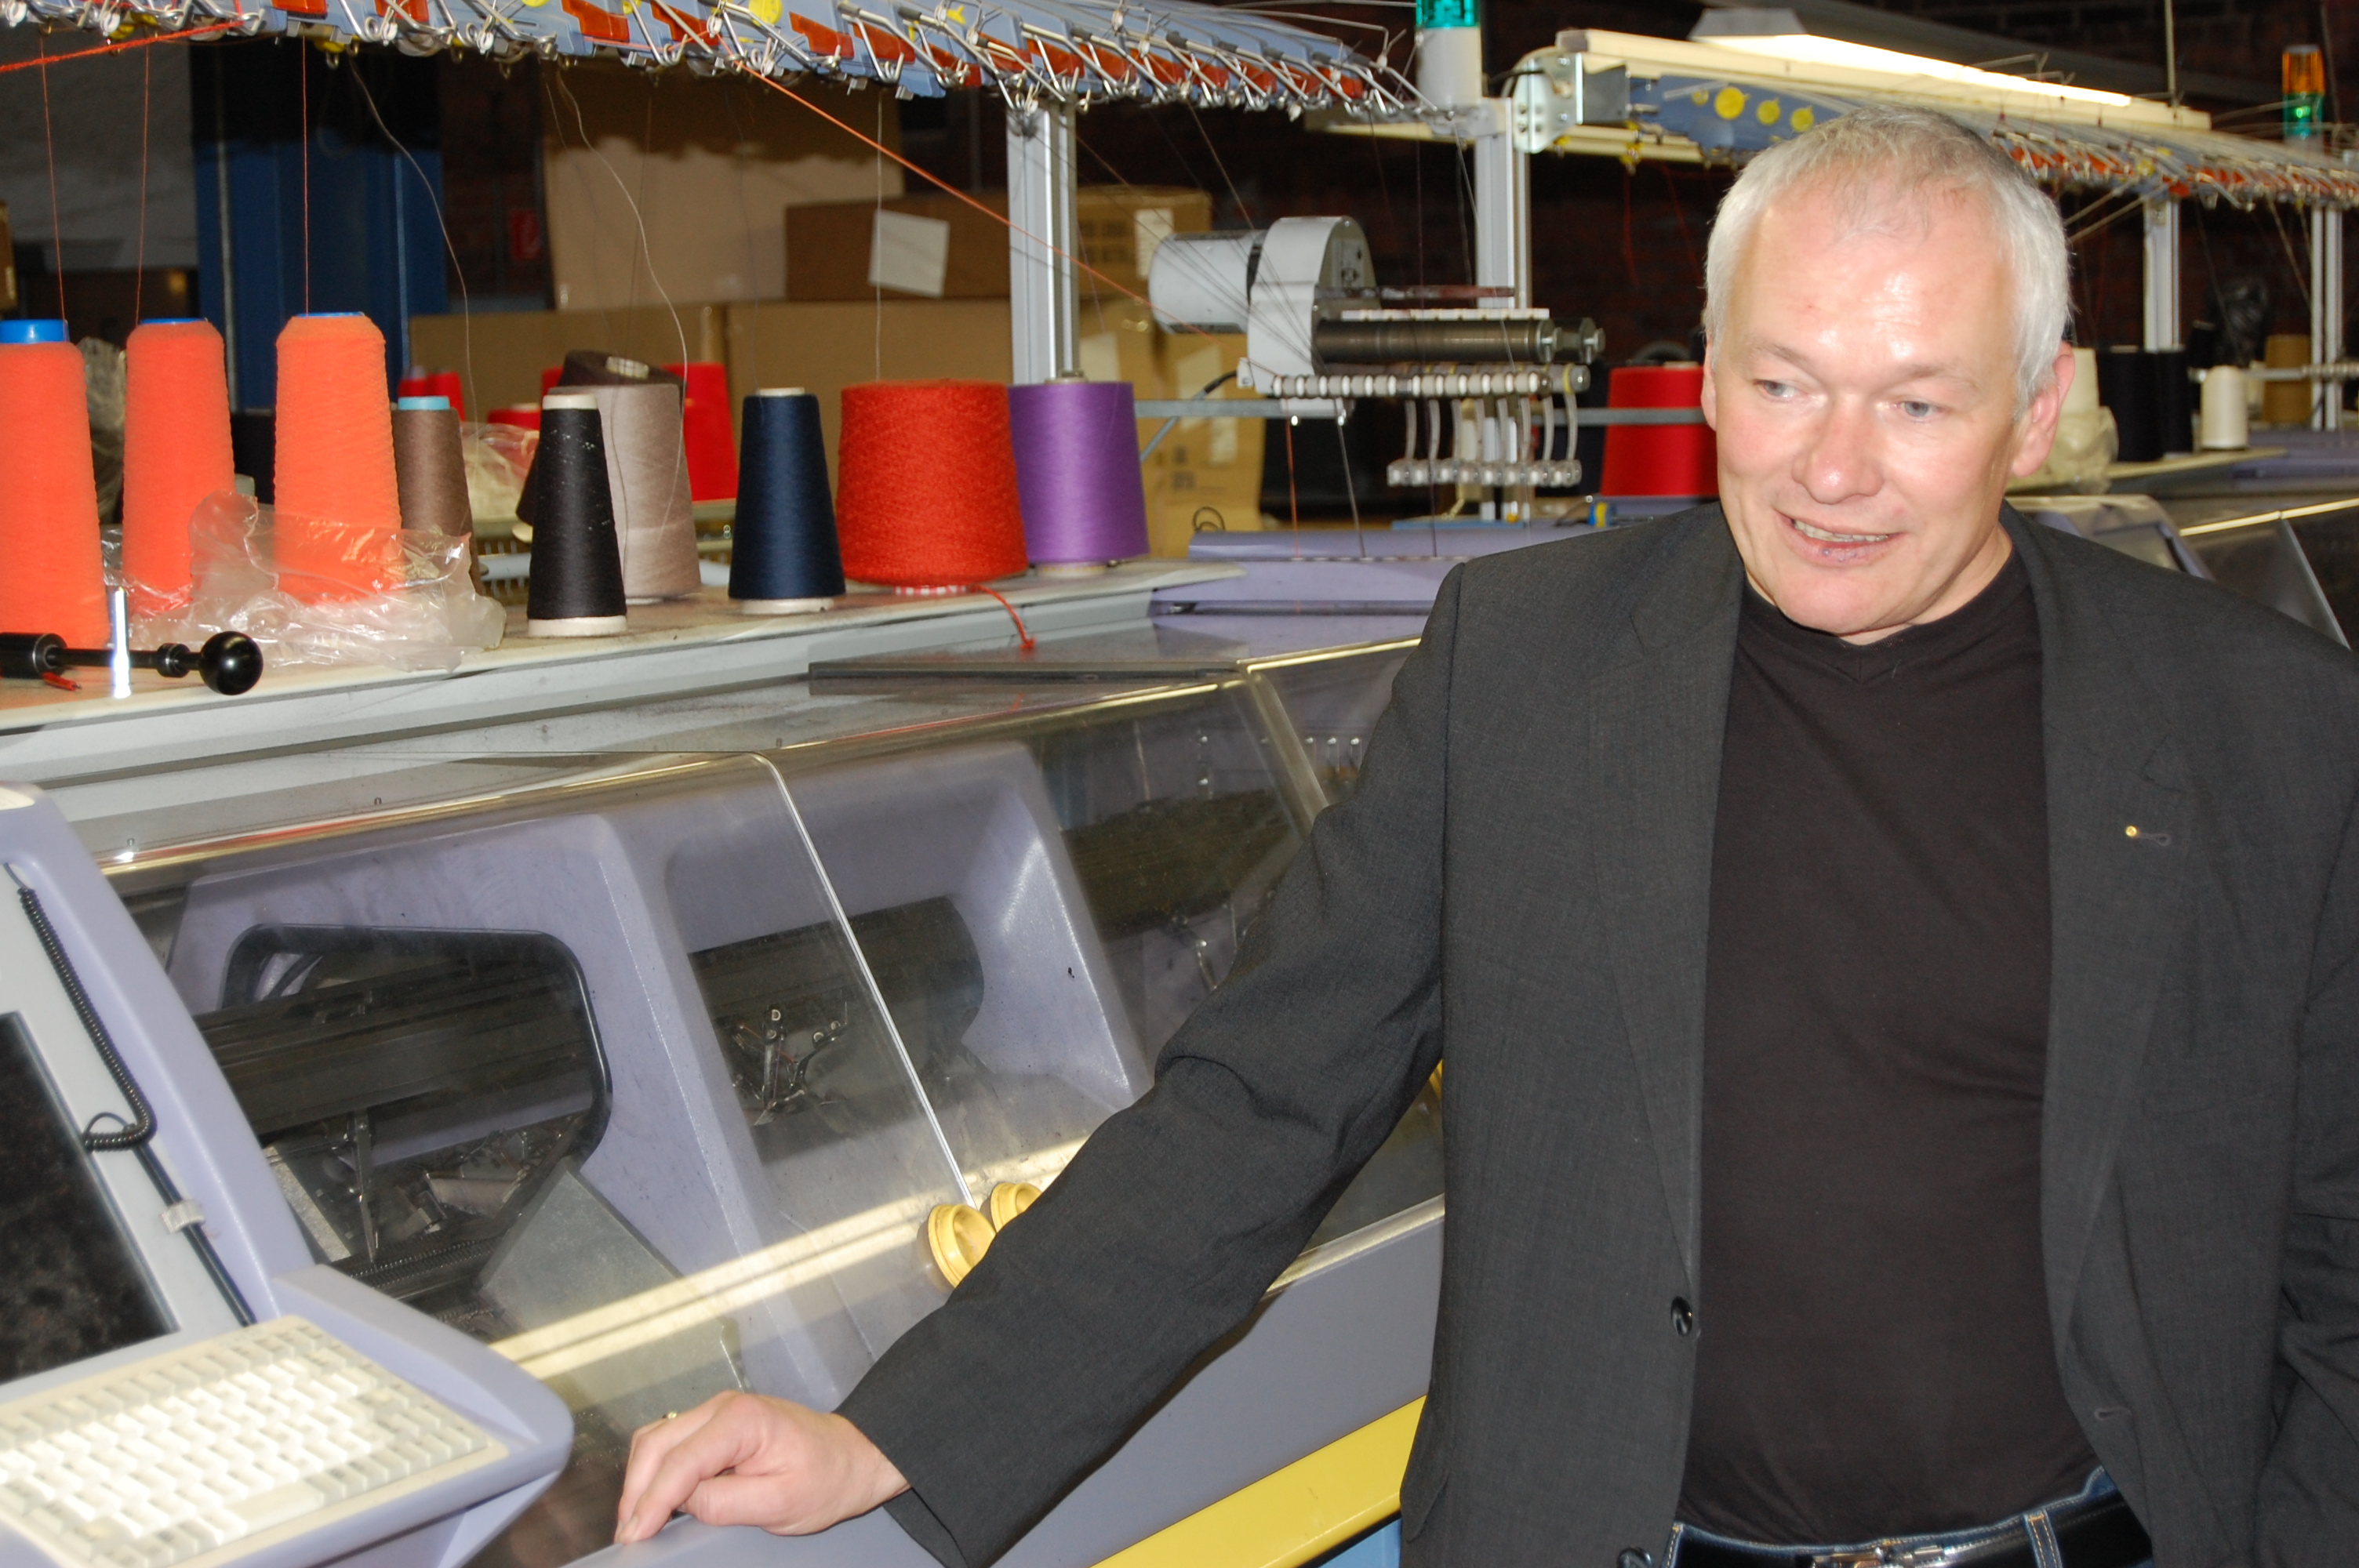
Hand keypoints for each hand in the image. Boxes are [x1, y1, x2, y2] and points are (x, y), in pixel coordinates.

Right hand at [612, 1392, 908, 1543]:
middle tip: (628, 1535)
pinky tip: (653, 1500)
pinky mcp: (714, 1424)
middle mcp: (722, 1407)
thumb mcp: (781, 1503)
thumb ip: (726, 1503)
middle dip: (636, 1491)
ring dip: (639, 1479)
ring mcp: (716, 1412)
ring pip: (656, 1439)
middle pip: (657, 1444)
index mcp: (742, 1421)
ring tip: (635, 1523)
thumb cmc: (827, 1478)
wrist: (852, 1456)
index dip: (652, 1501)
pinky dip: (654, 1470)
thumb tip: (683, 1503)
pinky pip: (670, 1441)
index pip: (681, 1461)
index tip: (635, 1534)